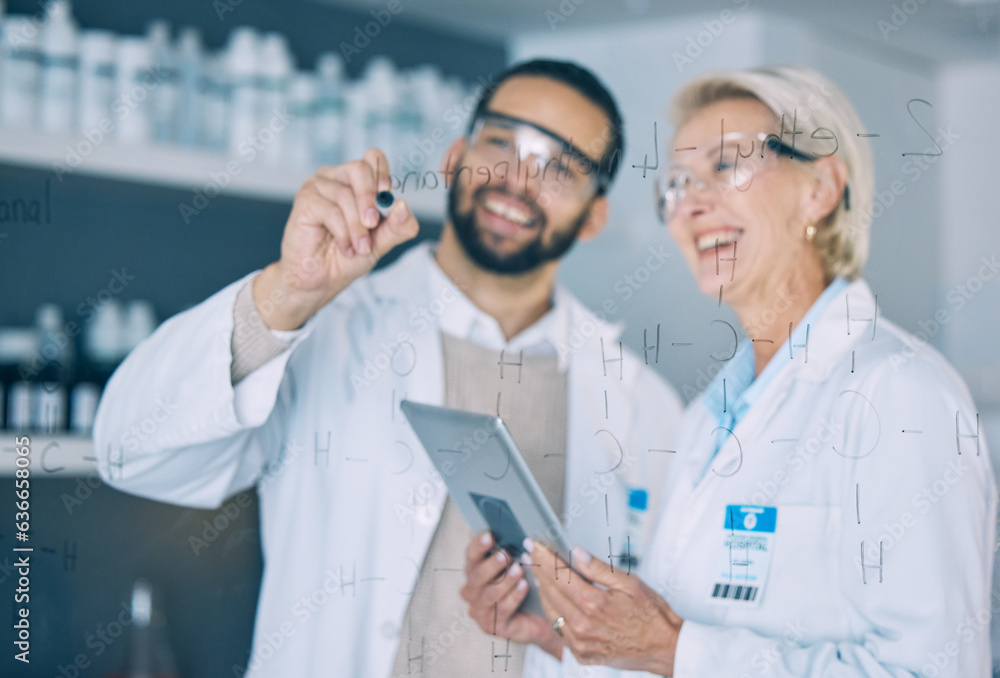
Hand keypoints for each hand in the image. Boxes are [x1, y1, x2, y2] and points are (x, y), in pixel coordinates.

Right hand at [254, 149, 419, 328]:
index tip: (386, 195)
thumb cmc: (349, 257)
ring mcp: (317, 186)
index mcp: (356, 181)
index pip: (373, 159)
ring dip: (357, 227)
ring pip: (346, 195)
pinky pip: (330, 210)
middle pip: (360, 169)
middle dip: (370, 200)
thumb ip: (397, 227)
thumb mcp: (381, 243)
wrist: (322, 280)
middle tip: (373, 225)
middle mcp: (336, 177)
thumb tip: (403, 205)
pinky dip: (343, 233)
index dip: (382, 174)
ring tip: (359, 248)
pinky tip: (345, 247)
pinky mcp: (304, 201)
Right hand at [460, 532, 563, 658]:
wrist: (540, 617)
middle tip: (505, 555)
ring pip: (488, 594)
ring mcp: (479, 610)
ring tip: (519, 570)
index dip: (478, 544)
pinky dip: (513, 597)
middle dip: (491, 564)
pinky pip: (501, 610)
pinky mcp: (491, 626)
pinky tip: (524, 587)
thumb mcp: (520, 562)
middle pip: (475, 575)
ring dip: (504, 581)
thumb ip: (511, 546)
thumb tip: (513, 526)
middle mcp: (472, 590)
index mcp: (474, 570)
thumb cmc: (527, 584)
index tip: (490, 534)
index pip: (471, 554)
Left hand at [527, 540, 682, 674]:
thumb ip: (598, 568)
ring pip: (551, 612)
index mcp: (594, 604)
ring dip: (543, 592)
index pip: (559, 575)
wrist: (664, 647)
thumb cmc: (652, 616)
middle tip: (530, 555)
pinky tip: (553, 602)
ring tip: (538, 575)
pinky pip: (560, 631)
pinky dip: (554, 614)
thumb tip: (577, 553)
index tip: (534, 546)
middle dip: (538, 570)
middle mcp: (583, 626)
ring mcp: (581, 643)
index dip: (544, 558)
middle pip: (551, 592)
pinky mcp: (583, 654)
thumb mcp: (630, 583)